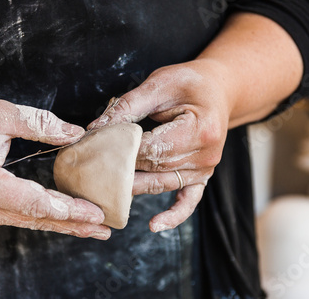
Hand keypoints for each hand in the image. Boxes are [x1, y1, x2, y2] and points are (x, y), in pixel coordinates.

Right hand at [0, 99, 110, 239]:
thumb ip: (39, 124)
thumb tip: (75, 133)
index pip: (36, 202)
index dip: (68, 209)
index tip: (96, 213)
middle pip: (37, 219)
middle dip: (74, 224)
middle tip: (105, 228)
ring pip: (30, 221)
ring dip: (63, 225)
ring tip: (92, 228)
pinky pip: (20, 217)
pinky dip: (45, 218)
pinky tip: (64, 219)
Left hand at [88, 61, 230, 231]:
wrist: (218, 90)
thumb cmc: (190, 83)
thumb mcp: (160, 84)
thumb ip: (128, 106)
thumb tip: (96, 128)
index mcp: (199, 128)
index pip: (152, 147)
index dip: (121, 150)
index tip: (95, 148)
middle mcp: (206, 155)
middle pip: (155, 168)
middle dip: (121, 169)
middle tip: (90, 173)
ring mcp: (205, 169)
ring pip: (162, 183)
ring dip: (134, 188)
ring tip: (105, 195)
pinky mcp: (201, 176)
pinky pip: (188, 201)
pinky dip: (173, 215)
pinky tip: (155, 225)